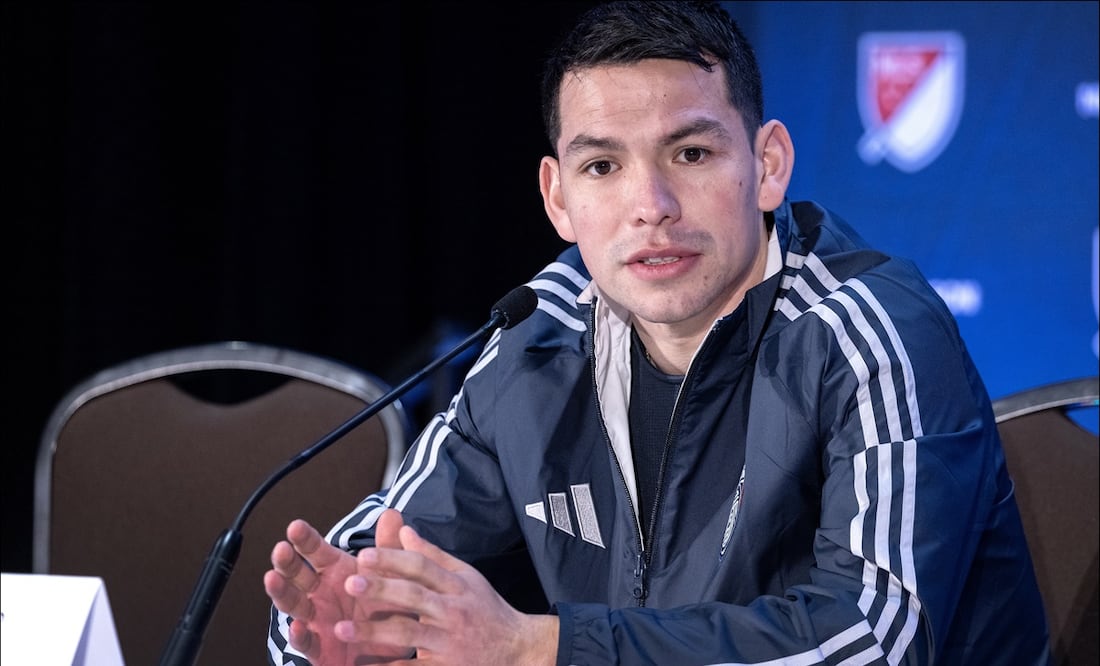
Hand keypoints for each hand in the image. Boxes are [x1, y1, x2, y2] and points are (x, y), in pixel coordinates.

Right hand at [264, 512, 415, 664]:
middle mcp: (322, 595)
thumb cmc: (388, 610)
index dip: (306, 539)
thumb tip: (391, 514)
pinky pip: (307, 643)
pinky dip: (300, 636)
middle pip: (298, 575)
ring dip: (282, 592)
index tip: (295, 526)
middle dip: (287, 562)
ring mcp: (318, 621)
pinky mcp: (321, 650)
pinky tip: (297, 627)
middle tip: (280, 549)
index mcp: (337, 573)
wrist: (394, 650)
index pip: (317, 552)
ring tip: (272, 578)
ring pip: (294, 605)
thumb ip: (388, 548)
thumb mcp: (393, 577)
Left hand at [335, 509, 558, 665]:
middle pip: (414, 596)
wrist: (518, 649)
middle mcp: (454, 611)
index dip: (393, 559)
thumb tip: (404, 530)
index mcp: (457, 585)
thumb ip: (433, 555)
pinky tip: (362, 664)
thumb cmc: (486, 610)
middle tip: (349, 583)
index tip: (364, 555)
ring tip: (342, 629)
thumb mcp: (466, 577)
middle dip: (381, 589)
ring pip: (409, 633)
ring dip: (374, 631)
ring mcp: (450, 641)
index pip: (423, 567)